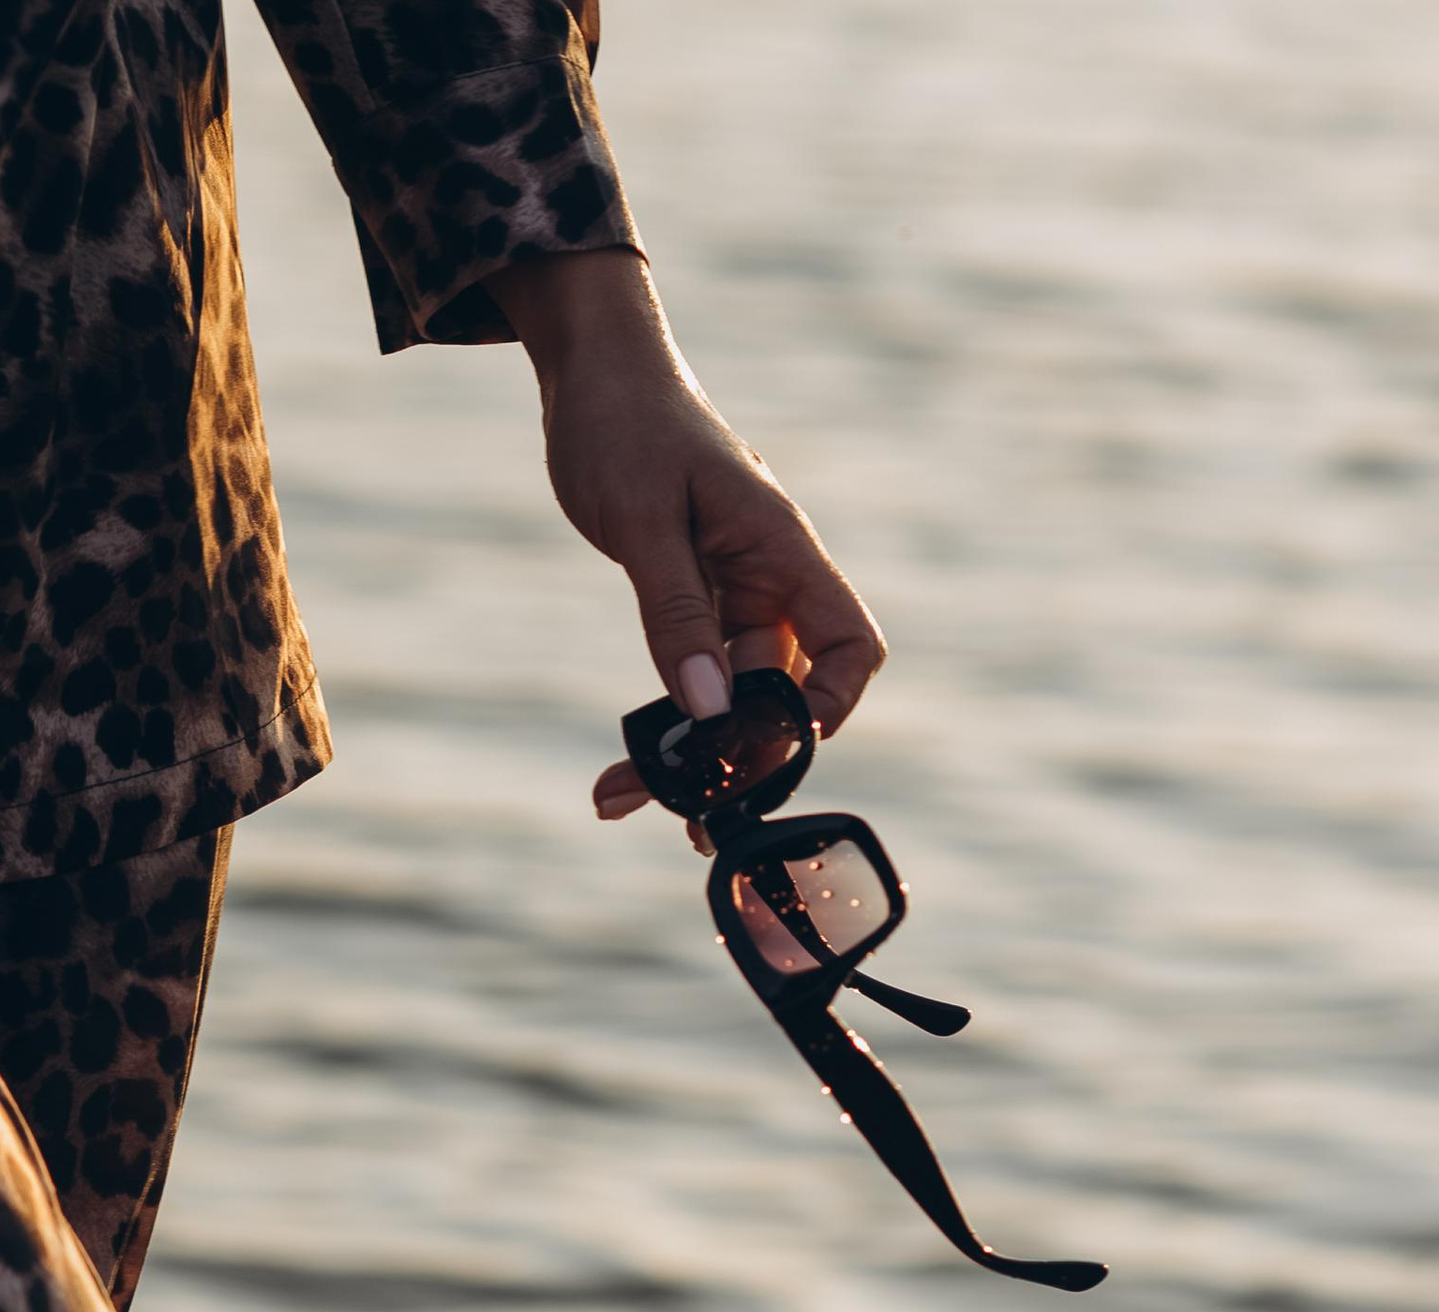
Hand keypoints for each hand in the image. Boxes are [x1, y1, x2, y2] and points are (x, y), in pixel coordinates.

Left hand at [488, 249, 884, 816]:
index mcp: (779, 550)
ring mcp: (729, 596)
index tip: (779, 749)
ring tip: (628, 802)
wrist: (591, 369)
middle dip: (741, 758)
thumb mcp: (642, 519)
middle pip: (782, 694)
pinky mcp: (689, 603)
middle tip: (686, 816)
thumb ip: (675, 614)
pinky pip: (690, 680)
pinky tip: (621, 773)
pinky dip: (663, 726)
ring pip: (730, 700)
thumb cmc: (623, 420)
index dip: (830, 706)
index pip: (848, 645)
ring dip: (692, 758)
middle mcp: (766, 580)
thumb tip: (710, 709)